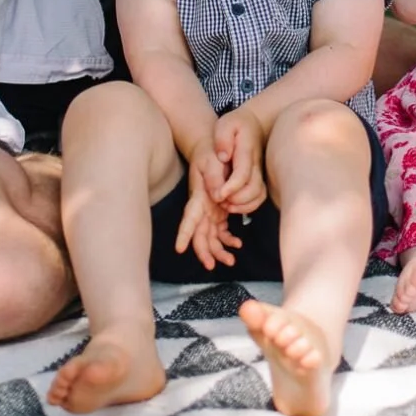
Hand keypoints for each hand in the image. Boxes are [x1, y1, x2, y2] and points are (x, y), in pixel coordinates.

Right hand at [175, 152, 243, 270]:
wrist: (211, 150)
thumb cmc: (210, 155)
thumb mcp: (212, 162)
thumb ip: (215, 179)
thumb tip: (219, 197)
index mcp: (198, 199)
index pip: (189, 219)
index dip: (183, 234)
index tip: (178, 248)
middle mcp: (201, 209)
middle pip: (199, 235)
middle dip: (204, 252)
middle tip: (212, 266)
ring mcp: (209, 212)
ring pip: (210, 238)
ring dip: (217, 251)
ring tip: (231, 261)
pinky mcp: (217, 212)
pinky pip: (221, 232)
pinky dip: (227, 240)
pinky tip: (237, 243)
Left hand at [212, 108, 268, 214]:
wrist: (252, 123)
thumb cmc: (236, 124)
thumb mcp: (225, 124)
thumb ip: (223, 138)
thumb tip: (223, 156)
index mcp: (246, 152)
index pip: (243, 174)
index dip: (231, 187)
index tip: (218, 195)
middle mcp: (256, 165)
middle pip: (253, 189)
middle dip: (236, 200)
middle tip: (219, 200)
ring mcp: (259, 173)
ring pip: (258, 196)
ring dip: (242, 205)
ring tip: (225, 203)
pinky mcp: (259, 179)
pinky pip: (259, 198)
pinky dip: (248, 206)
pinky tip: (233, 204)